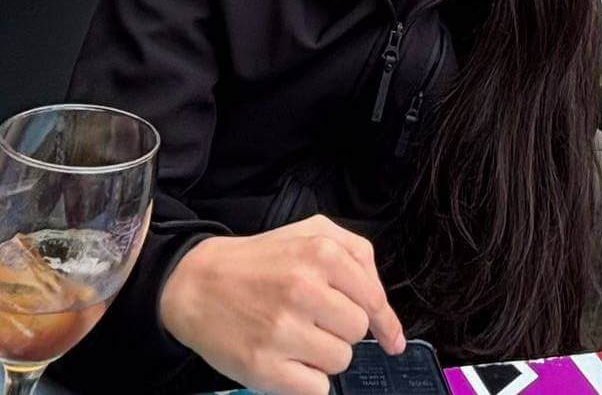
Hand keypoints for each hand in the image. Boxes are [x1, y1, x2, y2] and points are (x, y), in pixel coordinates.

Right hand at [160, 215, 405, 394]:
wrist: (196, 284)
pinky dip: (307, 381)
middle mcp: (304, 289)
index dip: (386, 323)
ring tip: (296, 337)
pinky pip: (315, 388)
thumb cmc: (262, 261)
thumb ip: (358, 256)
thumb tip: (384, 312)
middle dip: (341, 330)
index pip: (373, 301)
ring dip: (323, 355)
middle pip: (357, 332)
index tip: (393, 341)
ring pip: (339, 361)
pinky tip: (288, 361)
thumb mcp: (313, 233)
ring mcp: (282, 330)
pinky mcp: (262, 367)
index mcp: (321, 253)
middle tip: (314, 320)